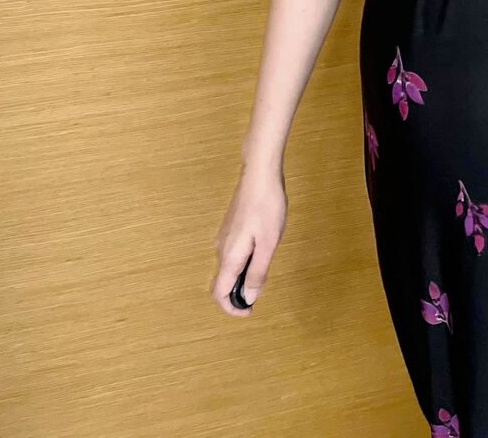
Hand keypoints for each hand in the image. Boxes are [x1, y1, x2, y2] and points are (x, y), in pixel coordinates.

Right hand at [211, 164, 287, 316]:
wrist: (260, 174)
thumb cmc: (266, 206)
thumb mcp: (268, 243)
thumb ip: (257, 272)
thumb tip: (248, 297)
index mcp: (229, 256)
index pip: (219, 293)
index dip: (231, 308)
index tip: (248, 312)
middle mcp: (221, 248)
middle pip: (223, 281)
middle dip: (239, 294)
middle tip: (261, 292)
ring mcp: (225, 236)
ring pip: (229, 267)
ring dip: (243, 277)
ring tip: (265, 270)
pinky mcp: (231, 227)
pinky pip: (234, 254)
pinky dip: (244, 262)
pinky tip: (262, 251)